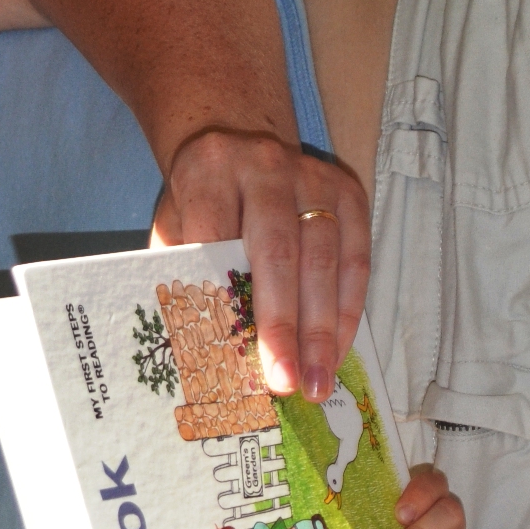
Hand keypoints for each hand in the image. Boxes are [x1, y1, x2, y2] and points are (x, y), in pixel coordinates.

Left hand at [151, 130, 370, 405]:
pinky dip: (347, 310)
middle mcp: (264, 165)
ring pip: (324, 259)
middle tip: (285, 384)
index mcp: (207, 170)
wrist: (238, 145)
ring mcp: (313, 177)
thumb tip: (191, 357)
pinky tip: (337, 351)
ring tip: (316, 382)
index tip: (231, 358)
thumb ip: (178, 276)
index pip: (215, 241)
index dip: (226, 302)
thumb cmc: (199, 204)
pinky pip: (356, 258)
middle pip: (277, 253)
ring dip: (322, 329)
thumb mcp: (173, 228)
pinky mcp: (349, 191)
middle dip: (282, 325)